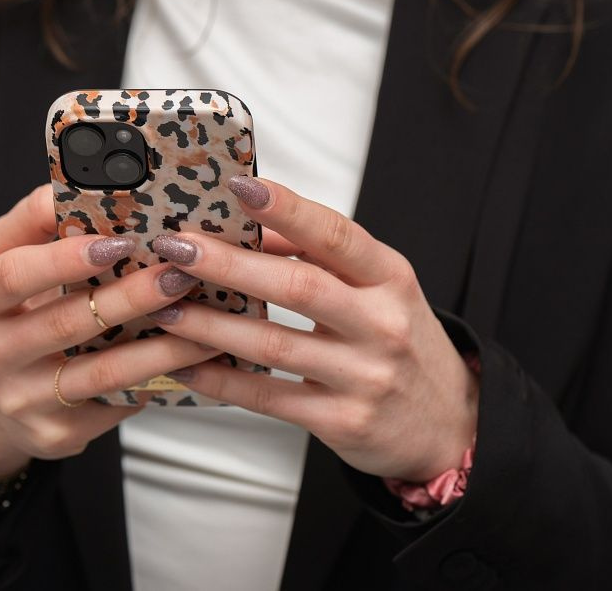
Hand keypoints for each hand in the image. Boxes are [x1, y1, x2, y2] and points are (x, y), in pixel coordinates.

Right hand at [0, 184, 219, 478]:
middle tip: (181, 273)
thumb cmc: (9, 314)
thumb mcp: (6, 263)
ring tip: (208, 319)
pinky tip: (197, 357)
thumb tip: (97, 179)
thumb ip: (39, 224)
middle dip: (131, 298)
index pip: (11, 276)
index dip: (63, 259)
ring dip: (163, 344)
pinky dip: (161, 377)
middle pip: (66, 324)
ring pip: (103, 372)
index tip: (118, 239)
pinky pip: (118, 403)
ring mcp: (22, 399)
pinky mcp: (56, 434)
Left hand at [147, 176, 478, 481]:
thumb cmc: (401, 342)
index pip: (337, 235)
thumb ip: (321, 258)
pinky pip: (269, 398)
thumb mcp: (380, 289)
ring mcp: (363, 376)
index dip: (288, 210)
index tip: (239, 187)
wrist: (449, 425)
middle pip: (298, 287)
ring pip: (273, 345)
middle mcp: (381, 325)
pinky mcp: (342, 421)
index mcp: (390, 279)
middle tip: (177, 247)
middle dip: (230, 264)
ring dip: (210, 324)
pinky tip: (185, 365)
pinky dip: (222, 380)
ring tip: (163, 306)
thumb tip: (250, 228)